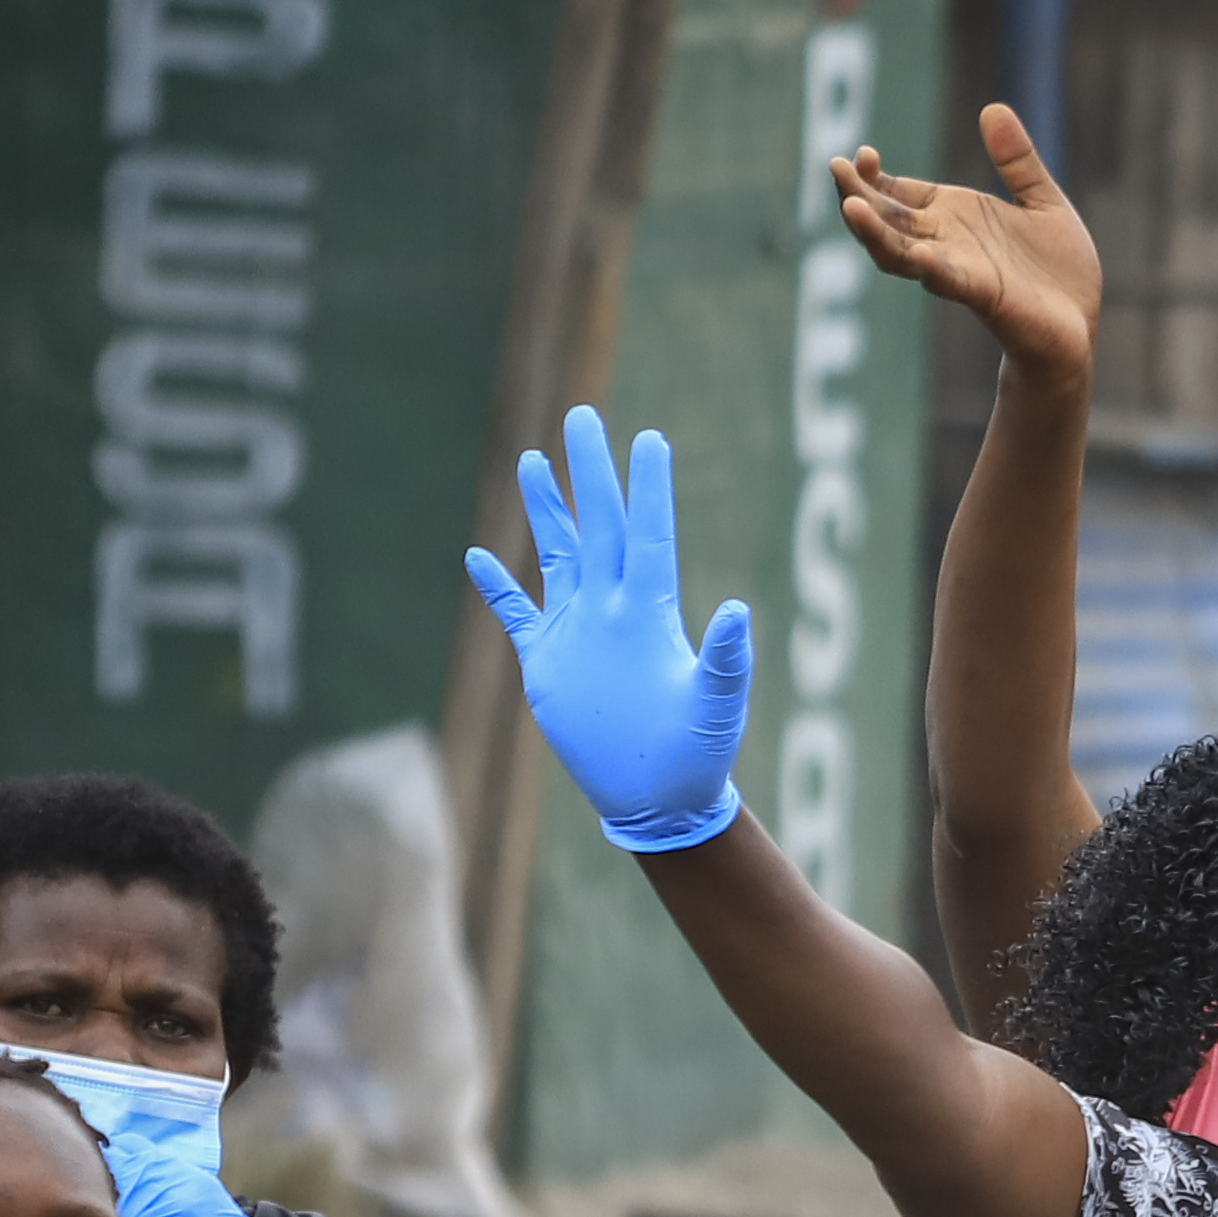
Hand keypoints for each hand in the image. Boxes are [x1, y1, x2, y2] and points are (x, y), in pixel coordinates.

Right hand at [467, 408, 753, 857]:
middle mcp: (613, 610)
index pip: (649, 536)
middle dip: (590, 475)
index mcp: (650, 615)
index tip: (649, 440)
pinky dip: (498, 588)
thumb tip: (740, 612)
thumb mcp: (716, 709)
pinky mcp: (549, 661)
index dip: (648, 489)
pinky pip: (518, 615)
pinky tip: (477, 557)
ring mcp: (579, 631)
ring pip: (559, 555)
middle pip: (599, 527)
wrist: (658, 798)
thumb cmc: (696, 756)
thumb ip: (727, 661)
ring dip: (546, 511)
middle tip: (582, 418)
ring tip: (531, 462)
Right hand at [831, 104, 1099, 388]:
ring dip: (875, 232)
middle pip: (886, 220)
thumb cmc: (1057, 270)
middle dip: (857, 196)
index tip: (862, 153)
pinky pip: (951, 282)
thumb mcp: (1044, 202)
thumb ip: (1017, 160)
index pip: (896, 193)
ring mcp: (961, 271)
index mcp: (953, 216)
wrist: (1081, 326)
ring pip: (902, 254)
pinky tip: (917, 255)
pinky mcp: (986, 297)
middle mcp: (946, 243)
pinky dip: (932, 269)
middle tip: (835, 168)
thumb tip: (994, 107)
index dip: (873, 176)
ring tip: (850, 207)